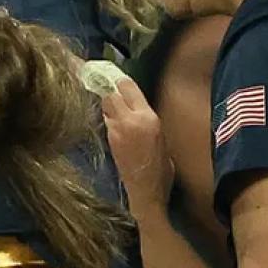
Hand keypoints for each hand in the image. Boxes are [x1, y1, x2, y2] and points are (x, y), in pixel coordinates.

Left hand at [99, 75, 174, 217]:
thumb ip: (147, 117)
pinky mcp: (108, 140)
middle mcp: (129, 120)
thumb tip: (135, 105)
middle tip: (112, 91)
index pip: (127, 86)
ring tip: (114, 107)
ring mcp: (115, 130)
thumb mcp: (161, 135)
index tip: (117, 78)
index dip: (120, 81)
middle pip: (110, 93)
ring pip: (105, 106)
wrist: (147, 189)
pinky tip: (114, 122)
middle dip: (111, 91)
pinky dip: (108, 118)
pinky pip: (106, 120)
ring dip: (108, 105)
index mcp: (148, 117)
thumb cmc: (162, 166)